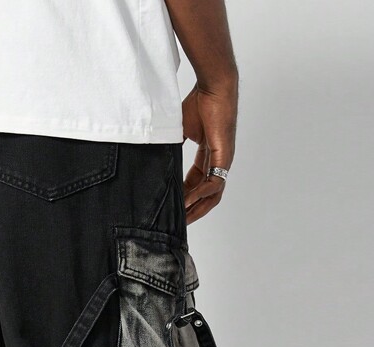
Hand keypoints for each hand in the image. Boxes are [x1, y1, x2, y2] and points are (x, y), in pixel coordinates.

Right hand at [181, 80, 237, 223]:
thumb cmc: (199, 102)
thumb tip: (156, 154)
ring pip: (212, 194)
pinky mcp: (224, 156)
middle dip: (193, 211)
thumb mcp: (179, 131)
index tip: (173, 208)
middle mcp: (218, 161)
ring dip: (197, 208)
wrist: (213, 87)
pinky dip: (200, 194)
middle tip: (178, 224)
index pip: (196, 184)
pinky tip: (187, 201)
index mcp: (208, 156)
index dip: (185, 197)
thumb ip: (172, 146)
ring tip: (182, 218)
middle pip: (207, 195)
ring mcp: (223, 160)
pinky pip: (214, 182)